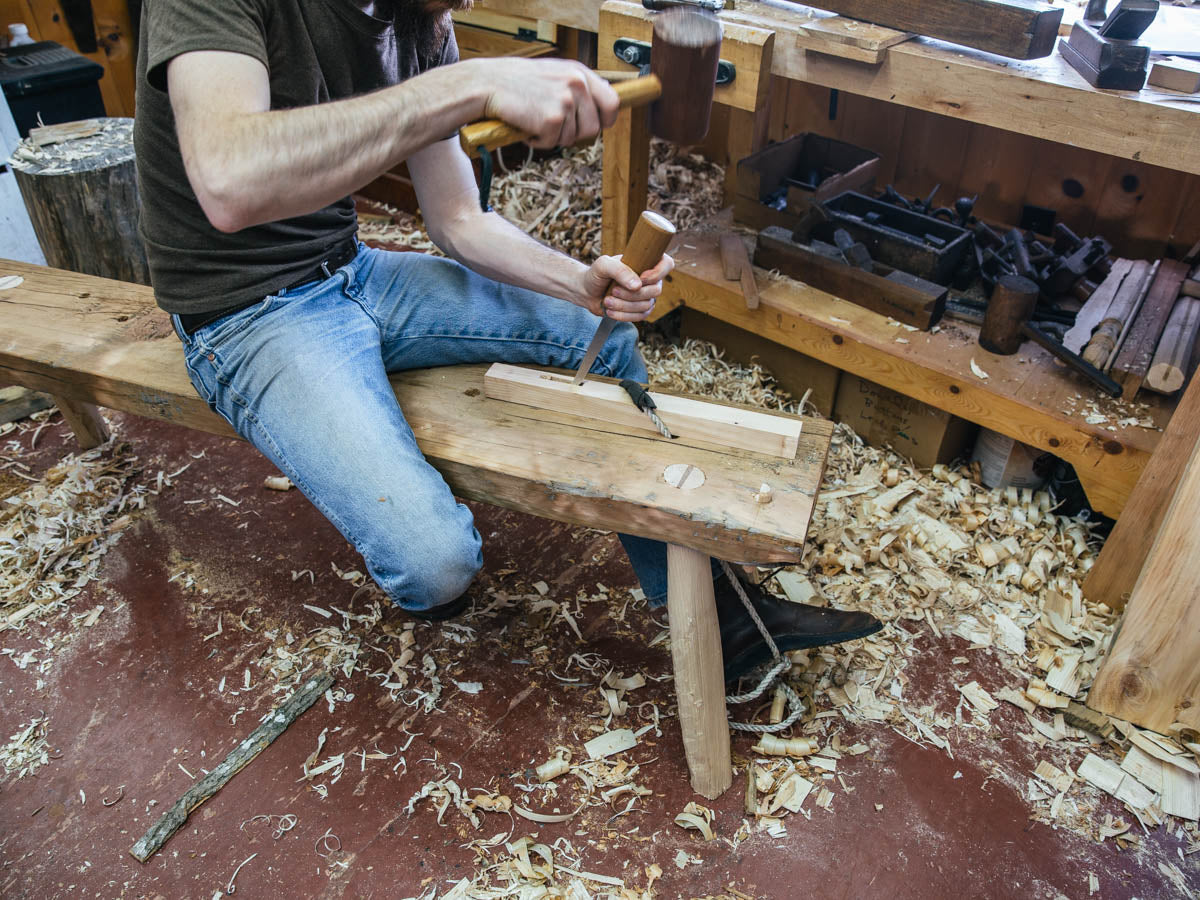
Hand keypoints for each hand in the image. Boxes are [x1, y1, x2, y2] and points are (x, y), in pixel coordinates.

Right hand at [473, 58, 619, 147]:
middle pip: (593, 129)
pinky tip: (526, 124)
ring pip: (572, 139)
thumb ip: (578, 88)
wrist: (488, 84)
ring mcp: (565, 101)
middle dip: (574, 134)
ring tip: (535, 118)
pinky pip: (552, 143)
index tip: (596, 126)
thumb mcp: (554, 75)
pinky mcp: (552, 119)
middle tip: (552, 125)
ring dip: (553, 137)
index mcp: (580, 72)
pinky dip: (537, 140)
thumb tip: (602, 110)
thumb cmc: (518, 82)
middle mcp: (577, 84)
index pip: (612, 102)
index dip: (605, 120)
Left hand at [579, 253, 674, 321]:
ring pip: (646, 305)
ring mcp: (646, 295)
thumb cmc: (596, 274)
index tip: (641, 277)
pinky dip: (624, 315)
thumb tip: (638, 285)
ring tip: (607, 301)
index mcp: (645, 262)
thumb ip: (620, 270)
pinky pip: (640, 317)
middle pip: (656, 290)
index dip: (658, 273)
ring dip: (625, 305)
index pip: (667, 264)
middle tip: (614, 290)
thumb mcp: (603, 265)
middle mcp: (649, 279)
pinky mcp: (639, 310)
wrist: (587, 291)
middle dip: (633, 294)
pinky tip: (610, 311)